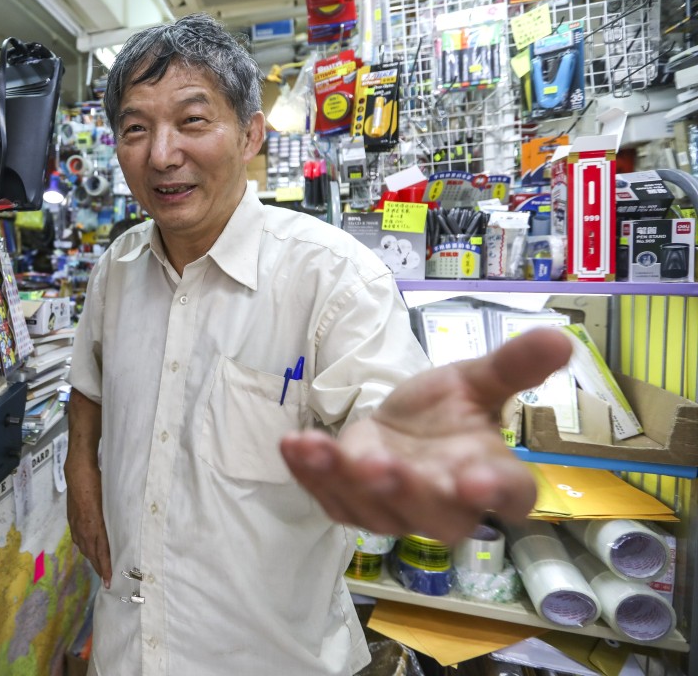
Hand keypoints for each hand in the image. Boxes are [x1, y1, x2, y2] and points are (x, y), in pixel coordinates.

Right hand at [65, 453, 112, 587]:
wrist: (78, 473)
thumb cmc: (98, 484)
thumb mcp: (110, 502)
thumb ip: (113, 519)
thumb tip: (120, 532)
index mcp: (95, 526)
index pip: (102, 552)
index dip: (105, 567)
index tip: (109, 581)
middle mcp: (84, 529)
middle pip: (92, 554)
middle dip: (98, 568)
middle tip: (105, 580)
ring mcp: (76, 525)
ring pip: (84, 548)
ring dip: (91, 559)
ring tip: (98, 567)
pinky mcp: (72, 520)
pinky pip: (78, 539)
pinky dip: (84, 547)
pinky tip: (87, 548)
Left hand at [280, 327, 572, 543]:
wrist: (404, 426)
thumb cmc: (449, 411)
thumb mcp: (478, 380)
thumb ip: (515, 365)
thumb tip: (561, 337)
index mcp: (492, 478)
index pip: (507, 496)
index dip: (494, 492)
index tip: (475, 481)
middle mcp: (448, 507)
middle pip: (435, 516)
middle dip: (407, 493)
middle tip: (384, 467)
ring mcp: (395, 511)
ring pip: (374, 509)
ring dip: (346, 480)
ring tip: (323, 449)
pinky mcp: (352, 505)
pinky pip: (330, 496)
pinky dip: (310, 472)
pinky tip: (293, 444)